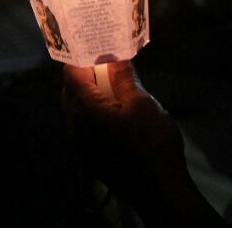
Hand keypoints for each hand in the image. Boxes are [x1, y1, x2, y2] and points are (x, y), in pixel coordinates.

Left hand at [63, 61, 221, 225]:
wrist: (159, 190)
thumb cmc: (152, 143)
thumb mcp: (141, 103)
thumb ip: (123, 77)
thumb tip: (113, 57)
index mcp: (83, 109)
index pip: (72, 72)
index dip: (83, 54)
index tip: (97, 41)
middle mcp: (74, 126)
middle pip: (71, 89)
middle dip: (87, 72)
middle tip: (107, 58)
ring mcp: (79, 143)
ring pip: (77, 107)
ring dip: (92, 92)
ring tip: (114, 80)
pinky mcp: (89, 155)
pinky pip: (84, 124)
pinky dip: (95, 110)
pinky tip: (115, 107)